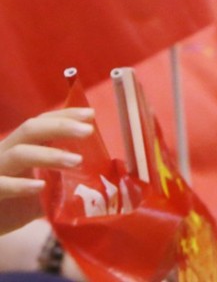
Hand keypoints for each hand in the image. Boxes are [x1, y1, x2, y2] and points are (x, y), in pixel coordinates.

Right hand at [0, 108, 94, 234]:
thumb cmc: (12, 207)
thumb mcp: (43, 194)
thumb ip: (65, 184)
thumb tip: (101, 181)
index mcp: (21, 148)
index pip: (42, 123)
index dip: (65, 115)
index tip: (90, 115)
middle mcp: (5, 154)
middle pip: (30, 129)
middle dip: (61, 126)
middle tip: (88, 131)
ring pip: (18, 153)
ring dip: (48, 154)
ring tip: (77, 160)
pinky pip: (0, 184)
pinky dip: (20, 184)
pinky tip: (39, 186)